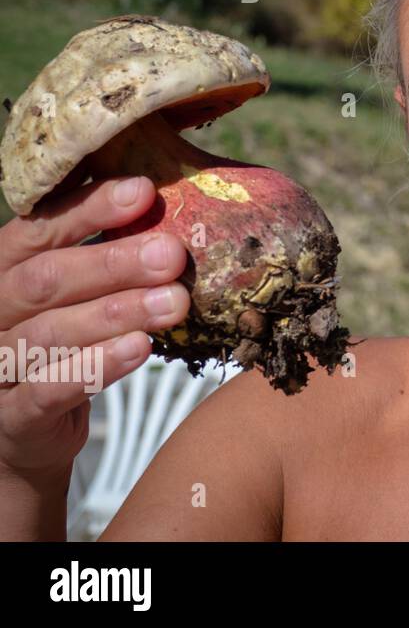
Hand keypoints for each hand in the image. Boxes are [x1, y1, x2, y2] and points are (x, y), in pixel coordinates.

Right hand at [0, 177, 189, 478]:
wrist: (24, 436)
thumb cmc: (61, 349)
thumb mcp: (73, 297)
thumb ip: (104, 258)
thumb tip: (168, 210)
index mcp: (2, 273)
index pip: (37, 231)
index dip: (89, 209)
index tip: (145, 191)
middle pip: (44, 280)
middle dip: (112, 263)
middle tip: (172, 254)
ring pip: (50, 333)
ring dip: (116, 313)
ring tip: (174, 301)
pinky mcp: (12, 418)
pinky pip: (49, 390)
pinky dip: (96, 366)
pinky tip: (140, 348)